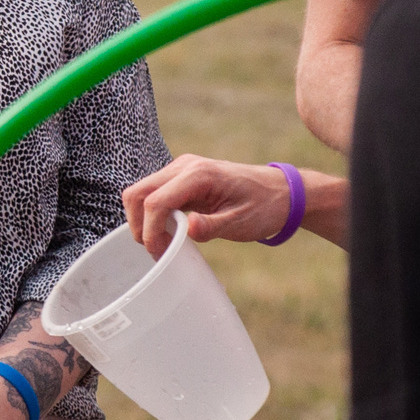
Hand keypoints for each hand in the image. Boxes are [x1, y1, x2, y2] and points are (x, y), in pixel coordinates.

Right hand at [122, 155, 348, 253]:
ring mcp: (181, 169)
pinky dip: (153, 215)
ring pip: (141, 192)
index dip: (149, 230)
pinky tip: (170, 233)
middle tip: (156, 251)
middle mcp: (184, 166)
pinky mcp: (182, 178)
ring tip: (163, 244)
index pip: (154, 201)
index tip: (159, 254)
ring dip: (144, 220)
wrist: (282, 191)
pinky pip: (155, 194)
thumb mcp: (241, 222)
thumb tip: (186, 229)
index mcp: (198, 174)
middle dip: (138, 225)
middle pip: (137, 192)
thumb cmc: (264, 207)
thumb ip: (212, 226)